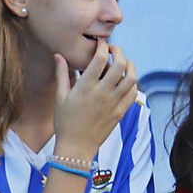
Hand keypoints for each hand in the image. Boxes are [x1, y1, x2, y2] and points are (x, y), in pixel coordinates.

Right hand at [52, 40, 138, 159]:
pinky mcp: (121, 111)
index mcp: (85, 88)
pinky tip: (125, 81)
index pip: (100, 59)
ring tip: (122, 63)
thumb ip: (61, 74)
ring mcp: (114, 103)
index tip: (100, 44)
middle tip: (113, 50)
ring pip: (131, 76)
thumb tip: (59, 55)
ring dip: (129, 65)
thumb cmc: (65, 123)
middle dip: (118, 51)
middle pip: (120, 63)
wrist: (76, 147)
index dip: (102, 46)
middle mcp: (102, 93)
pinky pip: (133, 92)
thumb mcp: (60, 98)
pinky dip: (132, 82)